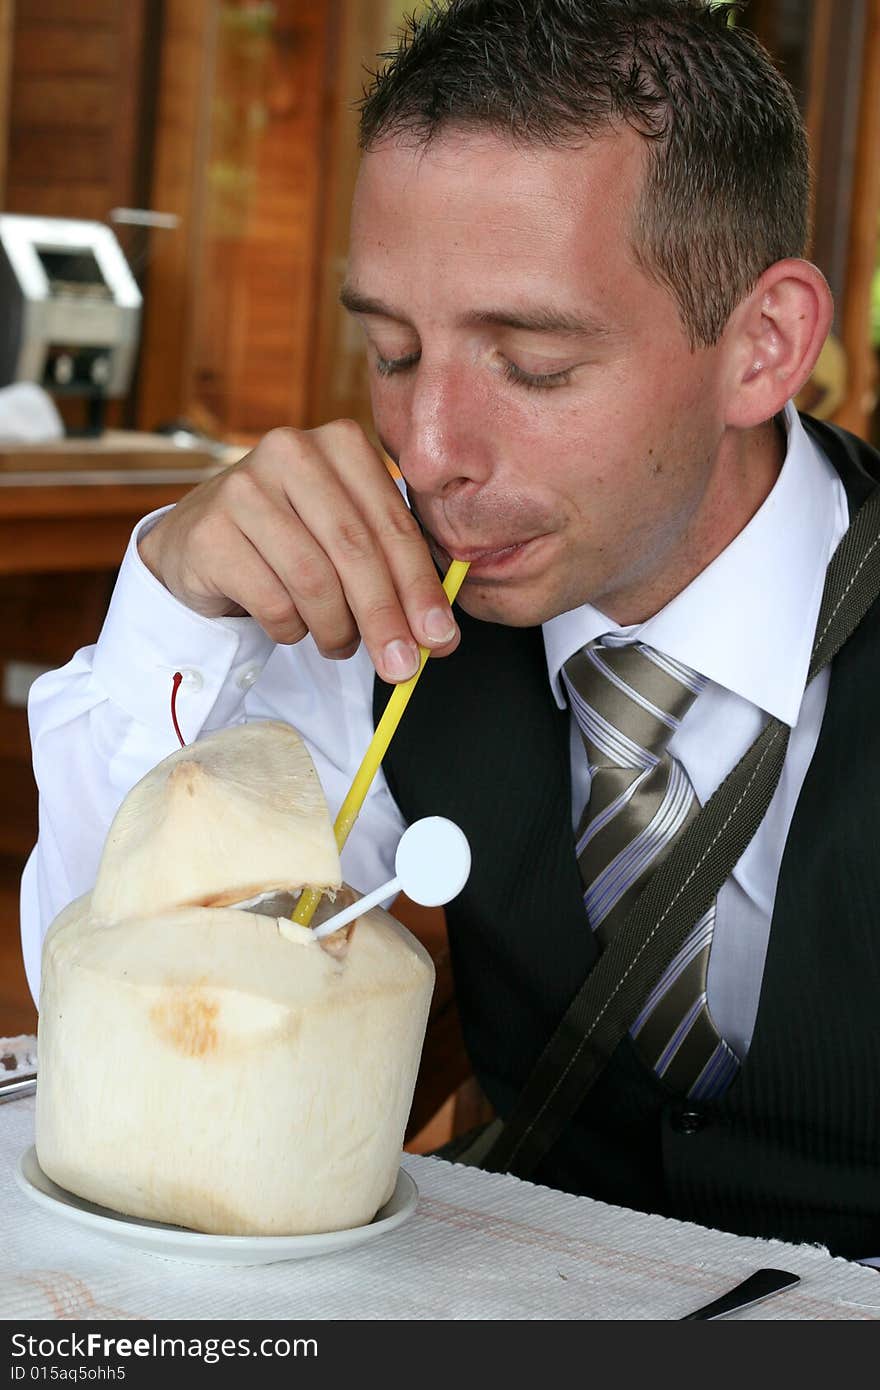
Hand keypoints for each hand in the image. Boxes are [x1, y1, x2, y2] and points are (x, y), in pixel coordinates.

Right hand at [138, 421, 460, 681]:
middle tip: (401, 667)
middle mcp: (291, 452)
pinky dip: (291, 629)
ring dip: (336, 629)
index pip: (393, 525)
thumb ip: (393, 570)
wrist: (202, 544)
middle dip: (385, 617)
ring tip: (339, 645)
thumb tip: (438, 636)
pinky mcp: (210, 532)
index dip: (420, 588)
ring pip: (313, 580)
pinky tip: (291, 627)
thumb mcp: (347, 537)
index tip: (440, 639)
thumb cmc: (292, 540)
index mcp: (341, 443)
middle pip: (355, 550)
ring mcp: (243, 488)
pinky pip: (271, 601)